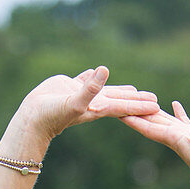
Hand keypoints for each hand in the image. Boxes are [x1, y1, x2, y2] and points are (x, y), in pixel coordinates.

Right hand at [18, 65, 158, 142]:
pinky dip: (93, 77)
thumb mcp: (73, 101)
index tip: (156, 106)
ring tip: (134, 91)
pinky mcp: (69, 87)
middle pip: (120, 101)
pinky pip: (85, 80)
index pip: (124, 106)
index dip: (140, 105)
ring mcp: (81, 95)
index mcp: (97, 108)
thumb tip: (105, 70)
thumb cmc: (52, 115)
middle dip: (137, 102)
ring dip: (120, 91)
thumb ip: (89, 87)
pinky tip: (97, 72)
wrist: (32, 118)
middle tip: (154, 102)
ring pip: (106, 91)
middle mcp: (92, 103)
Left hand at [120, 100, 189, 188]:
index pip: (149, 127)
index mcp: (174, 138)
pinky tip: (174, 103)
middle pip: (150, 121)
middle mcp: (175, 137)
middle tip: (119, 99)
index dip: (133, 118)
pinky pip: (182, 121)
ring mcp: (185, 136)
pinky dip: (177, 112)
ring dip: (151, 109)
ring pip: (163, 119)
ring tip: (140, 97)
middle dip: (135, 111)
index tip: (117, 109)